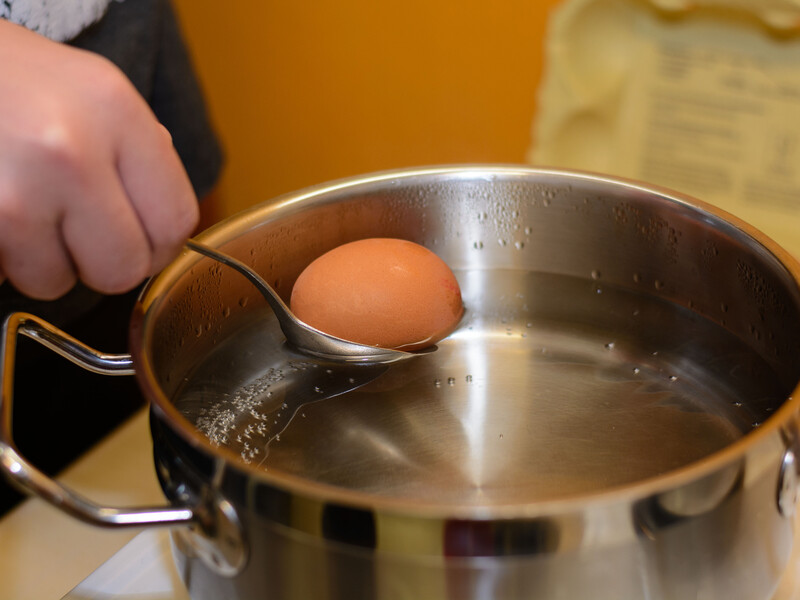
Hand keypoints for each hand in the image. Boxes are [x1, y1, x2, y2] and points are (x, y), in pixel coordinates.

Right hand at [0, 20, 198, 298]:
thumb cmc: (10, 76)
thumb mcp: (92, 89)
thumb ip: (140, 149)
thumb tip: (164, 213)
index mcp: (115, 112)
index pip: (175, 220)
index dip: (161, 245)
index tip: (143, 241)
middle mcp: (69, 152)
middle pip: (122, 269)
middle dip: (104, 264)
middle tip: (81, 234)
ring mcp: (14, 192)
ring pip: (55, 282)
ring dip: (44, 263)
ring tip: (27, 212)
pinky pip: (3, 275)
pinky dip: (3, 257)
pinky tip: (1, 214)